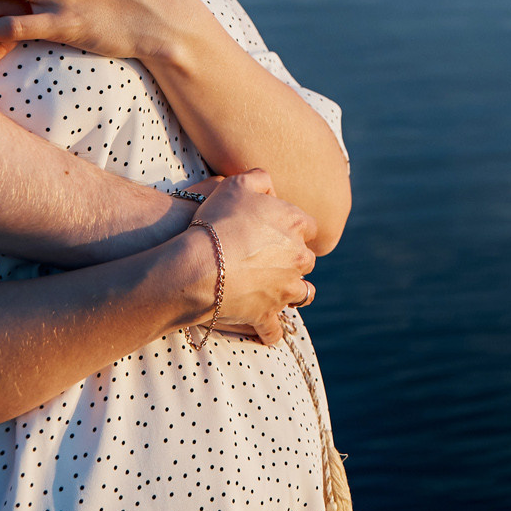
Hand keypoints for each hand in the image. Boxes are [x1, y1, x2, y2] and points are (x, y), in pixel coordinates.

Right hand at [186, 170, 315, 345]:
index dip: (294, 228)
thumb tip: (269, 184)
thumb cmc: (217, 220)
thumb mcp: (237, 184)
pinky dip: (270, 331)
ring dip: (294, 293)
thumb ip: (259, 179)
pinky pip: (274, 329)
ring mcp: (285, 289)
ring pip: (303, 294)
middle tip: (275, 260)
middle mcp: (298, 258)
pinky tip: (265, 331)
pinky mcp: (267, 313)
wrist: (201, 263)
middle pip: (307, 260)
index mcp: (296, 225)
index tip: (280, 231)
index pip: (309, 226)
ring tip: (280, 292)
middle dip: (295, 260)